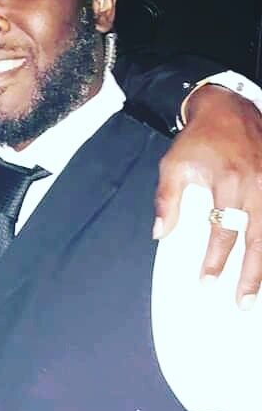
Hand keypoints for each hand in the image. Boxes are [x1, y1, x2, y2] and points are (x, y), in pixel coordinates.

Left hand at [154, 84, 261, 304]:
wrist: (228, 108)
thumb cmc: (197, 139)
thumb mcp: (173, 165)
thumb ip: (167, 200)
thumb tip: (159, 233)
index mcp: (228, 182)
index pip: (222, 230)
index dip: (214, 260)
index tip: (206, 282)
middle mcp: (257, 185)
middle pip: (257, 239)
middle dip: (250, 275)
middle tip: (241, 302)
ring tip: (256, 292)